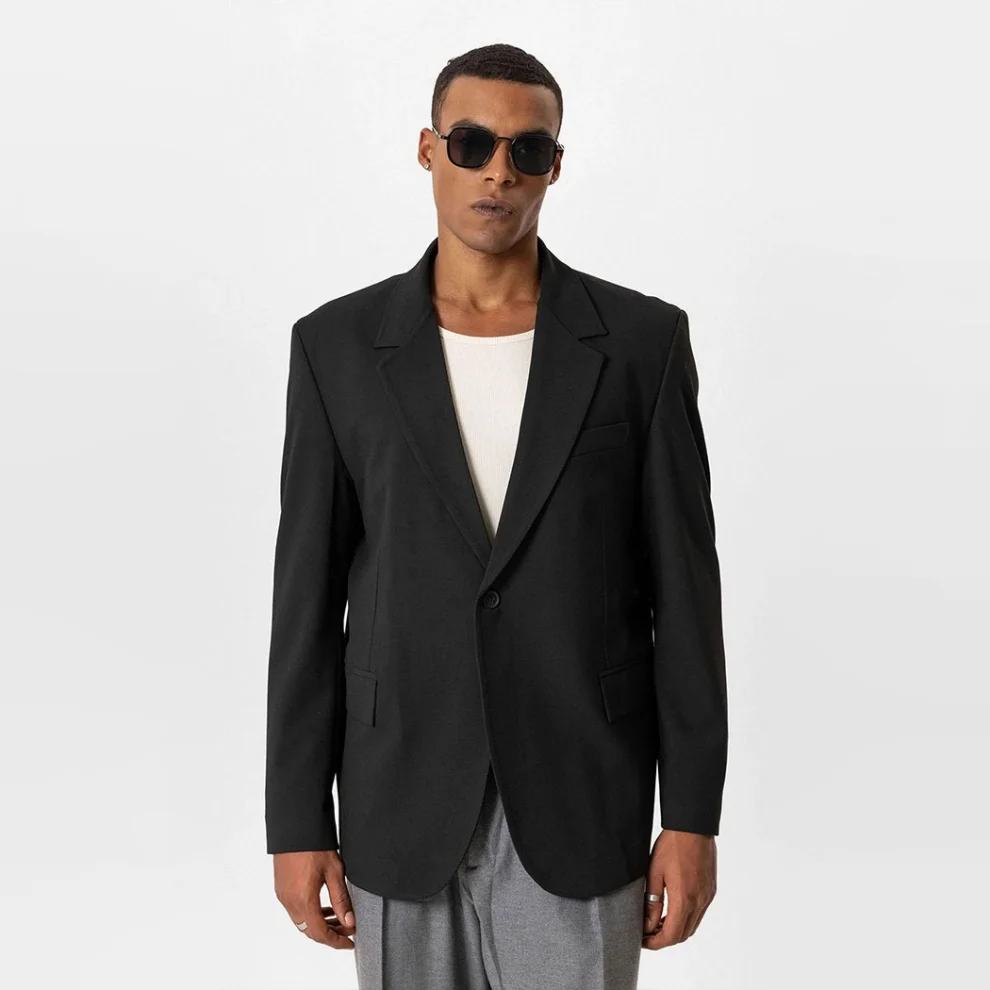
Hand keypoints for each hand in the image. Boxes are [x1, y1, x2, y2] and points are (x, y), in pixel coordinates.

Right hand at [273, 849, 355, 948]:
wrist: (295, 827)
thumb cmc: (314, 845)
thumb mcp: (334, 871)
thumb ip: (341, 899)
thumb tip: (349, 921)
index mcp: (304, 900)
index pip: (320, 933)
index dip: (336, 941)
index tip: (349, 942)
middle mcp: (290, 902)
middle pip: (310, 931)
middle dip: (330, 934)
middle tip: (348, 929)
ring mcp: (283, 895)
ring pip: (302, 922)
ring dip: (320, 924)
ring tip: (339, 917)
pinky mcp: (281, 888)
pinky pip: (295, 910)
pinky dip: (310, 914)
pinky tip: (323, 906)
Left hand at [642, 829, 716, 949]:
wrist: (694, 826)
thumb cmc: (672, 845)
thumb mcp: (654, 872)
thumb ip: (652, 901)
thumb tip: (647, 924)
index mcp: (684, 900)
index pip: (670, 936)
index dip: (655, 943)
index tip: (643, 941)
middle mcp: (699, 902)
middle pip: (682, 935)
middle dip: (664, 939)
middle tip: (647, 933)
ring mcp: (707, 897)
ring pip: (692, 926)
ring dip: (675, 929)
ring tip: (657, 922)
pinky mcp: (710, 890)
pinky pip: (699, 913)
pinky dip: (685, 918)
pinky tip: (672, 909)